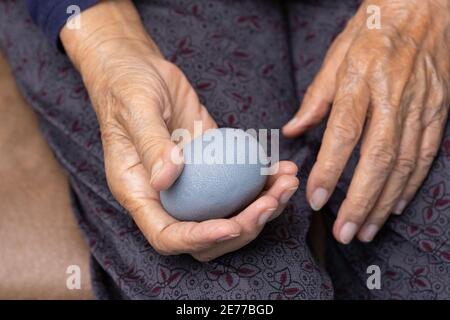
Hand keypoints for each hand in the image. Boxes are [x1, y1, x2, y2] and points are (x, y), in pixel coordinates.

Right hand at [61, 0, 298, 260]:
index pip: (168, 235)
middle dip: (244, 226)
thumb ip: (151, 144)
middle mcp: (167, 195)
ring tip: (287, 181)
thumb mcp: (136, 109)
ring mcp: (192, 182)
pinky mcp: (212, 164)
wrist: (139, 68)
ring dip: (263, 205)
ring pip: (229, 213)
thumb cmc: (126, 87)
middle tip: (272, 200)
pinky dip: (264, 181)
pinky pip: (239, 183)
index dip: (200, 239)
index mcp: (139, 192)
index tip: (232, 226)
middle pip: (207, 235)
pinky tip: (282, 166)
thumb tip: (166, 180)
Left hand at [283, 0, 449, 243]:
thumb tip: (292, 130)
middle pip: (377, 158)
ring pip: (403, 164)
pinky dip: (410, 185)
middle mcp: (393, 96)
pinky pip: (425, 154)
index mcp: (360, 79)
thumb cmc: (373, 29)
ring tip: (364, 230)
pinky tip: (393, 206)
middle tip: (343, 232)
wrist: (425, 8)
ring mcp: (420, 106)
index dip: (330, 169)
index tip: (316, 199)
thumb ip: (316, 97)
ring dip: (383, 202)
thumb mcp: (336, 54)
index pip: (343, 133)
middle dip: (359, 201)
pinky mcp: (438, 111)